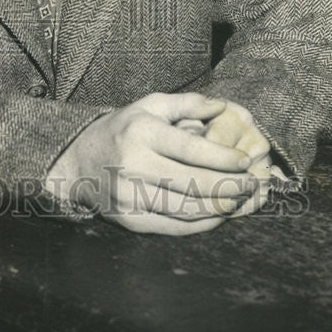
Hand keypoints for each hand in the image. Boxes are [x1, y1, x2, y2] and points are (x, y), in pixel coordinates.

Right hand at [46, 92, 260, 235]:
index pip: (190, 149)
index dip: (222, 158)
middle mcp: (133, 164)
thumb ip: (187, 103)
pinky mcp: (130, 220)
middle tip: (252, 185)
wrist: (79, 162)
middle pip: (193, 183)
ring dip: (221, 207)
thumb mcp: (149, 105)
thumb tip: (223, 106)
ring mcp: (130, 196)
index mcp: (141, 132)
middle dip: (229, 186)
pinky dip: (202, 223)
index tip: (245, 161)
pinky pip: (175, 227)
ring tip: (241, 200)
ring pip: (187, 209)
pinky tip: (219, 214)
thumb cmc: (123, 129)